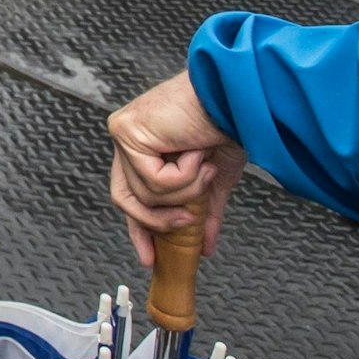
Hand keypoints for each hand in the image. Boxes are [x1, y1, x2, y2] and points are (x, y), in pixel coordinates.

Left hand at [107, 72, 248, 266]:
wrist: (234, 99)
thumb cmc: (226, 126)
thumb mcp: (215, 179)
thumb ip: (203, 211)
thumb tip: (204, 247)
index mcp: (144, 149)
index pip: (130, 196)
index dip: (140, 230)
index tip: (151, 259)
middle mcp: (128, 140)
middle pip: (125, 199)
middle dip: (154, 221)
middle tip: (184, 223)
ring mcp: (124, 134)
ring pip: (145, 194)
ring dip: (184, 189)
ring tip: (204, 167)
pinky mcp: (126, 131)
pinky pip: (152, 180)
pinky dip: (181, 176)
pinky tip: (195, 154)